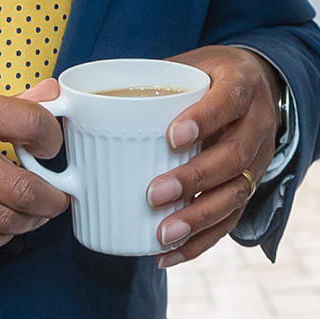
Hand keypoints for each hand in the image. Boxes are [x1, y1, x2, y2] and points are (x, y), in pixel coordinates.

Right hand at [0, 76, 70, 252]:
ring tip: (33, 214)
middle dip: (52, 198)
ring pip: (1, 223)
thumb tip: (50, 95)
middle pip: (22, 188)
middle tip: (58, 197)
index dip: (53, 139)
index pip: (29, 124)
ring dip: (28, 222)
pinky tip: (0, 228)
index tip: (52, 146)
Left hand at [146, 45, 283, 265]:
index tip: (171, 136)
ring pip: (237, 193)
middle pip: (234, 155)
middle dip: (195, 179)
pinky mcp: (249, 187)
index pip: (229, 100)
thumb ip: (142, 78)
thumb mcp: (186, 64)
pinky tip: (168, 254)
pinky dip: (200, 242)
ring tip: (163, 233)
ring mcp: (258, 159)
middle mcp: (257, 124)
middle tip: (154, 193)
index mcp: (241, 85)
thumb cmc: (208, 77)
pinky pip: (230, 220)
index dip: (205, 119)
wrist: (257, 86)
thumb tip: (61, 95)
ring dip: (199, 217)